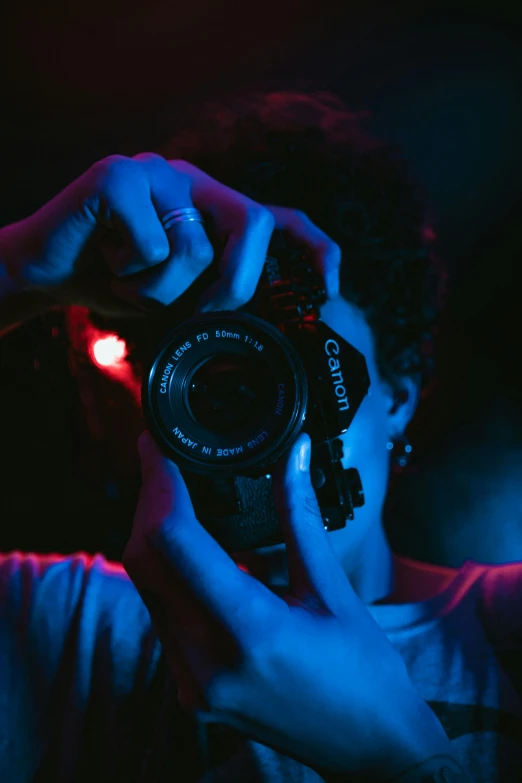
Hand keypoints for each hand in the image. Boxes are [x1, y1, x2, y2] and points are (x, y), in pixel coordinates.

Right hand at [2, 153, 340, 316]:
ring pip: (194, 246)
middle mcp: (192, 180)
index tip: (331, 289)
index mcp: (212, 207)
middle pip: (253, 222)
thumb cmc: (115, 282)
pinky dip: (129, 275)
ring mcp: (156, 171)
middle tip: (200, 312)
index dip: (315, 248)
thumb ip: (214, 295)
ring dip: (161, 291)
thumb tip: (259, 328)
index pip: (279, 218)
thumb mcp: (178, 296)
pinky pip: (150, 244)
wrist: (45, 271)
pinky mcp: (117, 175)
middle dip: (234, 283)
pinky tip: (108, 265)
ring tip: (131, 285)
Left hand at [123, 431, 452, 779]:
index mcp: (249, 631)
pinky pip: (162, 618)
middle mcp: (207, 661)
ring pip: (147, 589)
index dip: (159, 484)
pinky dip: (169, 575)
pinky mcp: (192, 689)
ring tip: (178, 497)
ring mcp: (193, 682)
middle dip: (149, 504)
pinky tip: (195, 553)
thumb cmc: (363, 674)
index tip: (156, 446)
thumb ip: (300, 517)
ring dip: (155, 538)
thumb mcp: (332, 589)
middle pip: (145, 561)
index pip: (175, 541)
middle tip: (164, 464)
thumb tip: (291, 456)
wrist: (369, 747)